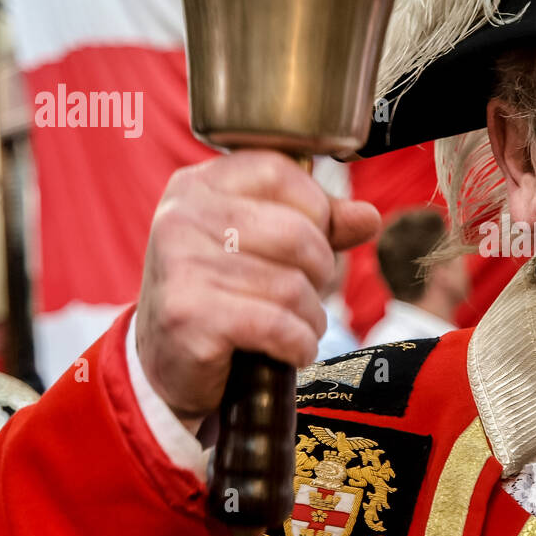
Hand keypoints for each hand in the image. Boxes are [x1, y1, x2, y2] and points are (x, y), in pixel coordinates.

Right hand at [135, 150, 379, 422]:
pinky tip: (292, 349)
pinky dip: (299, 344)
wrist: (167, 363)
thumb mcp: (263, 247)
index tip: (312, 243)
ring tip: (297, 326)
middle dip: (319, 272)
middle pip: (296, 233)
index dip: (316, 210)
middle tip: (305, 294)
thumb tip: (368, 216)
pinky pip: (278, 325)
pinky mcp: (188, 316)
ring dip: (311, 317)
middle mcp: (182, 217)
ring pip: (292, 285)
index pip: (280, 172)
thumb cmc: (221, 294)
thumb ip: (318, 225)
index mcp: (198, 185)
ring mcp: (181, 265)